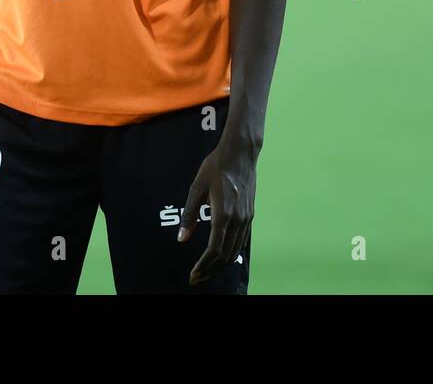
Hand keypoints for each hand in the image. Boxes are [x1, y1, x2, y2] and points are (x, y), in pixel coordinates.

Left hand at [178, 138, 256, 284]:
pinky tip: (221, 256)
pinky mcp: (250, 215)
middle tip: (196, 278)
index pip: (214, 249)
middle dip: (210, 270)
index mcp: (223, 214)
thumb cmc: (216, 167)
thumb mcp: (197, 187)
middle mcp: (238, 220)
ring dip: (220, 265)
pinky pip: (241, 241)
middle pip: (226, 255)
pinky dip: (230, 254)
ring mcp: (246, 218)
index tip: (193, 275)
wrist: (241, 154)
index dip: (203, 266)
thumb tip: (182, 239)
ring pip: (235, 250)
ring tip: (206, 271)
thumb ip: (190, 214)